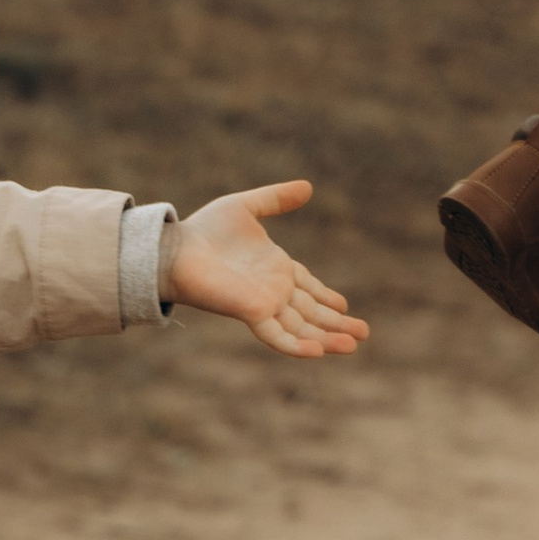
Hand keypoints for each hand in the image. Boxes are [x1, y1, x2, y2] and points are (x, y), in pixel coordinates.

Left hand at [166, 181, 366, 356]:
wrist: (175, 248)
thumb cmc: (204, 229)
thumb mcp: (247, 206)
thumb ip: (276, 199)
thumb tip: (308, 187)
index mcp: (275, 267)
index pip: (308, 286)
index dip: (326, 297)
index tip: (344, 306)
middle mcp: (273, 289)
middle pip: (311, 311)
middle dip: (337, 323)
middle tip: (363, 334)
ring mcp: (264, 303)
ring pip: (302, 327)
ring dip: (328, 338)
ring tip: (353, 345)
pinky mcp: (251, 312)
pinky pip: (278, 335)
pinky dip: (298, 345)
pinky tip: (319, 351)